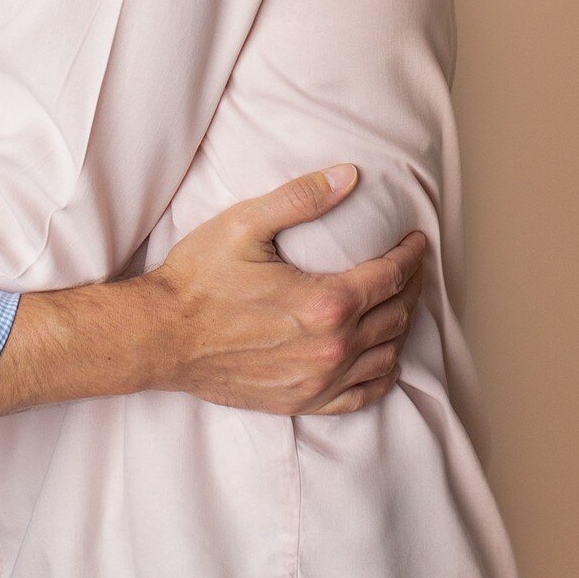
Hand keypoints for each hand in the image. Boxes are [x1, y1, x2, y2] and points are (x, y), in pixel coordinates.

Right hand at [144, 165, 424, 415]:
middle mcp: (331, 346)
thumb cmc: (198, 278)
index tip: (417, 240)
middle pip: (396, 314)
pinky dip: (383, 374)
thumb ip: (301, 198)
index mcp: (326, 301)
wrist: (161, 335)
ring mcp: (319, 379)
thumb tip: (349, 176)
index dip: (411, 254)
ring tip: (400, 302)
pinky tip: (383, 358)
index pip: (391, 275)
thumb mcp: (245, 224)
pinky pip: (363, 395)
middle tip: (413, 264)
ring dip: (401, 326)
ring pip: (386, 354)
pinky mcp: (303, 401)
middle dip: (412, 285)